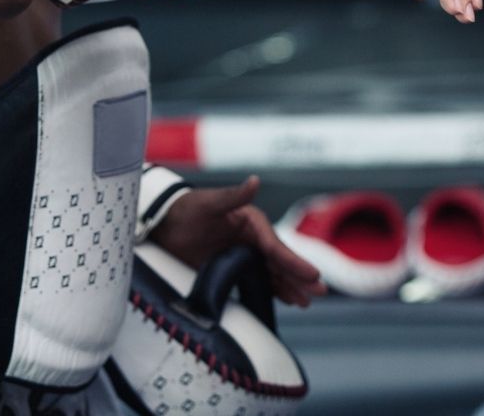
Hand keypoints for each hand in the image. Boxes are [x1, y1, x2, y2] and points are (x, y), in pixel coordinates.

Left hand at [151, 176, 326, 307]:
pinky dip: (273, 289)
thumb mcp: (209, 203)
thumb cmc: (186, 209)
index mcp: (250, 221)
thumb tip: (255, 180)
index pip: (275, 246)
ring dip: (289, 286)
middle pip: (279, 261)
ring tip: (307, 302)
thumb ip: (234, 196)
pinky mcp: (232, 267)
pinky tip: (285, 299)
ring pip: (272, 272)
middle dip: (299, 276)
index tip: (311, 275)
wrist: (163, 224)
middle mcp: (251, 238)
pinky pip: (257, 280)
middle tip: (319, 291)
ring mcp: (242, 253)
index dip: (293, 261)